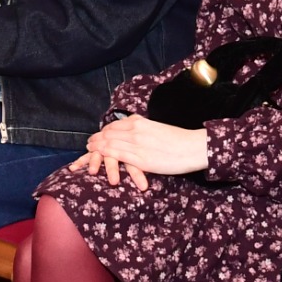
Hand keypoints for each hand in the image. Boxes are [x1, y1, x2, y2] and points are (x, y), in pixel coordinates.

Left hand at [70, 115, 207, 189]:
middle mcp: (136, 131)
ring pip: (110, 142)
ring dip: (97, 146)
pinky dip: (105, 154)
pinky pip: (117, 154)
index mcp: (141, 123)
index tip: (98, 135)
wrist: (192, 147)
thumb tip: (136, 127)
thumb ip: (144, 128)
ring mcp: (137, 144)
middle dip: (97, 138)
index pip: (115, 125)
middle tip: (89, 144)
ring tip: (89, 151)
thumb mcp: (158, 128)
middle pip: (109, 133)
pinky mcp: (140, 158)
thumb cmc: (179, 140)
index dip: (104, 131)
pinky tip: (98, 156)